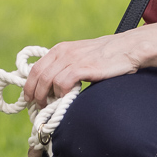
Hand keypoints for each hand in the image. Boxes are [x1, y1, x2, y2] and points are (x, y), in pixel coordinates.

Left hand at [22, 36, 138, 106]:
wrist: (127, 49)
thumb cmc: (106, 57)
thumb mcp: (80, 57)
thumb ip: (66, 67)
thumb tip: (53, 87)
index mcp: (59, 50)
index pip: (35, 68)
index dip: (29, 85)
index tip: (29, 98)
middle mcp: (63, 52)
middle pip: (38, 76)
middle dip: (34, 94)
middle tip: (38, 107)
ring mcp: (73, 59)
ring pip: (48, 80)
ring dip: (46, 97)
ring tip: (51, 106)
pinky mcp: (83, 67)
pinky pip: (63, 82)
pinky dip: (61, 93)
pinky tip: (67, 98)